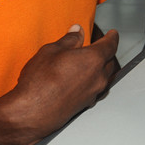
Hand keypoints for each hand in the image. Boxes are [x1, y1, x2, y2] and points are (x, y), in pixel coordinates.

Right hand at [0, 26, 119, 144]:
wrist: (31, 112)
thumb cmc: (40, 82)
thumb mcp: (51, 51)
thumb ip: (69, 40)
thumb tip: (77, 31)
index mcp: (93, 59)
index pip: (110, 44)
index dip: (112, 37)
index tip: (113, 33)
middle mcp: (98, 77)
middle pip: (109, 61)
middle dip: (106, 52)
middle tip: (98, 46)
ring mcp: (94, 92)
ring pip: (104, 76)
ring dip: (100, 68)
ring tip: (88, 62)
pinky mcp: (86, 104)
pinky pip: (96, 89)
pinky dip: (93, 81)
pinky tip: (82, 80)